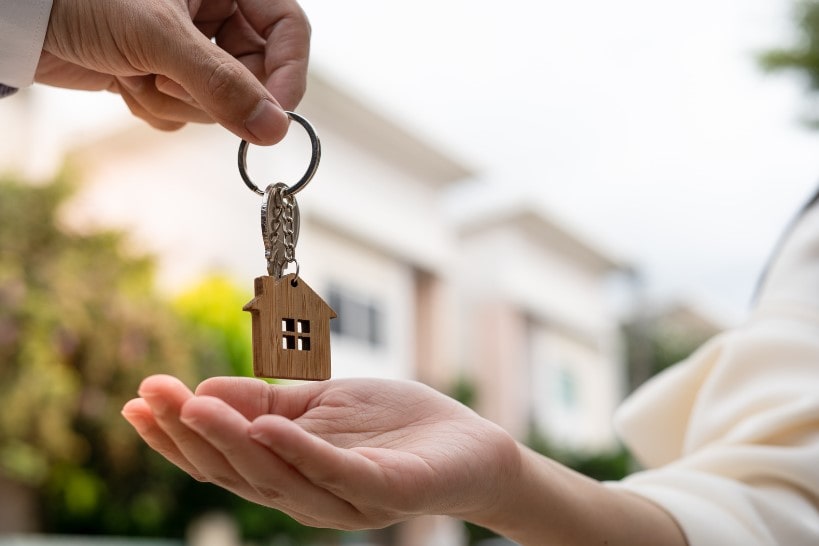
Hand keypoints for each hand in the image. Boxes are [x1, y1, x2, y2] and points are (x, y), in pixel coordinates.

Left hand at [37, 0, 309, 143]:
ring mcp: (189, 46)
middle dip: (210, 91)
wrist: (18, 18)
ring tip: (133, 70)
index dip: (287, 73)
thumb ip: (222, 83)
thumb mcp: (160, 37)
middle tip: (168, 80)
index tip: (275, 114)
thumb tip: (275, 128)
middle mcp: (214, 13)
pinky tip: (123, 79)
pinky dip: (154, 106)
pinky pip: (186, 111)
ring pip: (218, 100)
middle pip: (254, 74)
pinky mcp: (164, 72)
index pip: (288, 30)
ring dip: (173, 99)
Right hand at [122, 375, 520, 528]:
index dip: (177, 436)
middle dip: (189, 435)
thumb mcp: (319, 404)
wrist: (468, 444)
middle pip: (238, 471)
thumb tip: (202, 393)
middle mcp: (309, 496)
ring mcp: (346, 498)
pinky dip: (298, 450)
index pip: (223, 460)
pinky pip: (336, 472)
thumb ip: (266, 402)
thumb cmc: (392, 426)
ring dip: (232, 441)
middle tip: (152, 395)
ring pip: (277, 476)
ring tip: (194, 406)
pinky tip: (266, 426)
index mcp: (289, 474)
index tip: (138, 399)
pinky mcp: (385, 491)